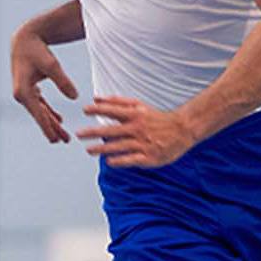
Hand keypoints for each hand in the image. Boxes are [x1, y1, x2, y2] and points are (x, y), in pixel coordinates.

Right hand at [11, 25, 77, 142]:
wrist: (25, 39)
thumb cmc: (38, 50)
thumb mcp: (52, 64)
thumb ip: (63, 81)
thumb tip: (75, 97)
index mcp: (24, 91)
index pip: (38, 114)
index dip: (48, 128)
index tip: (56, 140)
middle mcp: (21, 95)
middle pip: (39, 116)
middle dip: (52, 129)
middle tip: (66, 141)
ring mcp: (23, 92)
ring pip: (40, 112)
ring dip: (51, 123)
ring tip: (63, 136)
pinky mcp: (28, 89)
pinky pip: (39, 105)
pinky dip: (48, 112)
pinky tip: (58, 119)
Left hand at [76, 96, 194, 166]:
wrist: (183, 130)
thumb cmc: (156, 118)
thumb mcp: (139, 106)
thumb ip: (117, 102)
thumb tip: (95, 98)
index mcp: (135, 115)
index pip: (113, 110)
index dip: (98, 109)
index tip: (84, 110)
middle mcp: (137, 128)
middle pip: (112, 130)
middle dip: (93, 132)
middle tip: (78, 134)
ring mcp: (143, 143)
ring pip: (119, 146)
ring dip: (102, 148)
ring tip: (89, 150)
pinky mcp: (149, 157)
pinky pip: (131, 159)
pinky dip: (120, 160)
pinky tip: (109, 162)